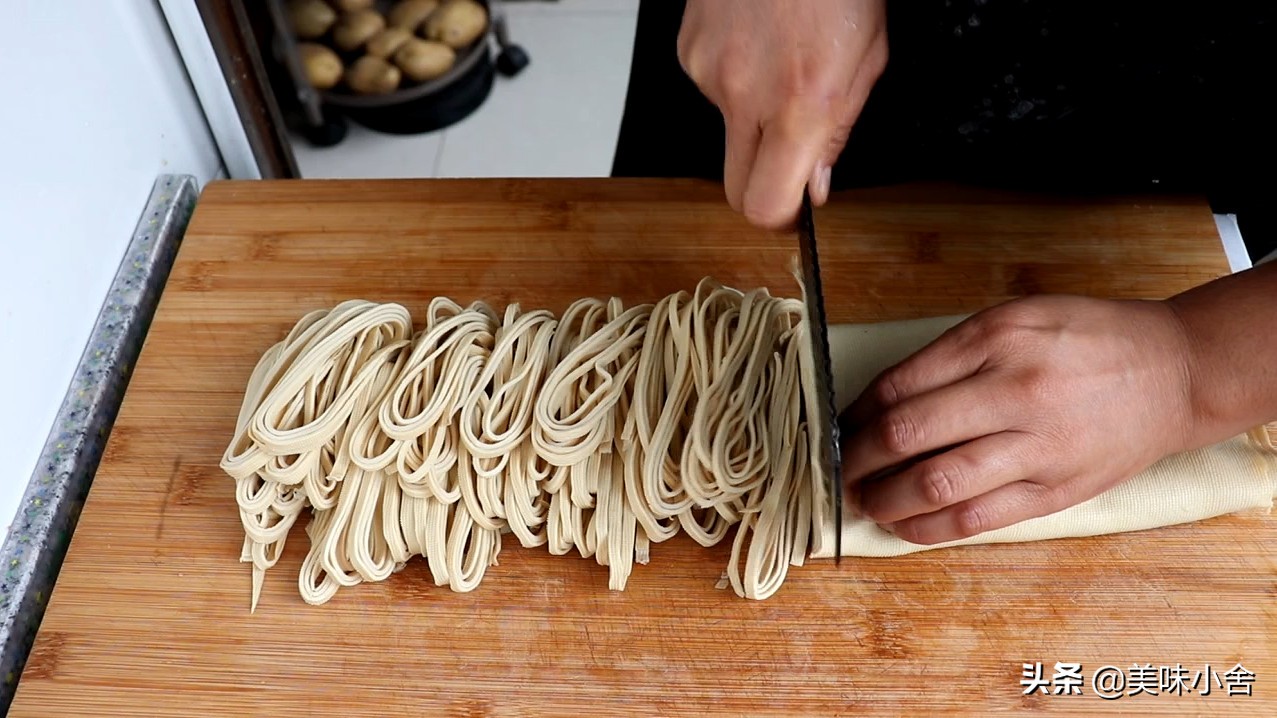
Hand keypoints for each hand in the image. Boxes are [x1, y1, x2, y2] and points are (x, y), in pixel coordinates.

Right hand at [677, 0, 887, 228]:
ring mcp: (709, 73)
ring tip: (780, 61)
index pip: (764, 204)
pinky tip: (757, 41)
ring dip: (752, 113)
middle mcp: (746, 95)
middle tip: (785, 160)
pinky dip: (734, 76)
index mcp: (801, 104)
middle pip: (733, 189)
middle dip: (760, 186)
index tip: (793, 210)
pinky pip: (711, 87)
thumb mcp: (868, 58)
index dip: (779, 218)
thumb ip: (838, 132)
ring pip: (726, 130)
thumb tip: (815, 185)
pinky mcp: (688, 52)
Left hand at [840, 295, 1199, 544]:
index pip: (900, 385)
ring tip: (861, 500)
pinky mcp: (1055, 491)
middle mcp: (1014, 392)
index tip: (840, 426)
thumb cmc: (1088, 338)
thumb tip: (882, 400)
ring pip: (936, 483)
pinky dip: (929, 528)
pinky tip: (903, 525)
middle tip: (837, 468)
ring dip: (884, 498)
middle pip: (907, 434)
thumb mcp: (1015, 317)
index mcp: (996, 340)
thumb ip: (951, 354)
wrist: (1175, 372)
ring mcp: (1037, 447)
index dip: (855, 413)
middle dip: (856, 458)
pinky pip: (978, 519)